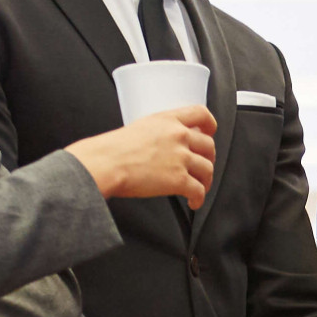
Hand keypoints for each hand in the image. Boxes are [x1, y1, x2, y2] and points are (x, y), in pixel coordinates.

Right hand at [67, 105, 216, 205]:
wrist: (106, 163)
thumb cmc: (113, 149)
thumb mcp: (140, 127)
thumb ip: (159, 132)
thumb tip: (164, 144)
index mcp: (168, 120)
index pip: (201, 114)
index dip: (210, 125)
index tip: (210, 132)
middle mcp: (179, 136)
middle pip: (209, 146)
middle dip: (208, 158)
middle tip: (202, 166)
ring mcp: (181, 158)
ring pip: (208, 169)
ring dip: (206, 180)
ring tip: (199, 187)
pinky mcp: (179, 180)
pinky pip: (199, 191)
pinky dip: (199, 199)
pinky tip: (193, 202)